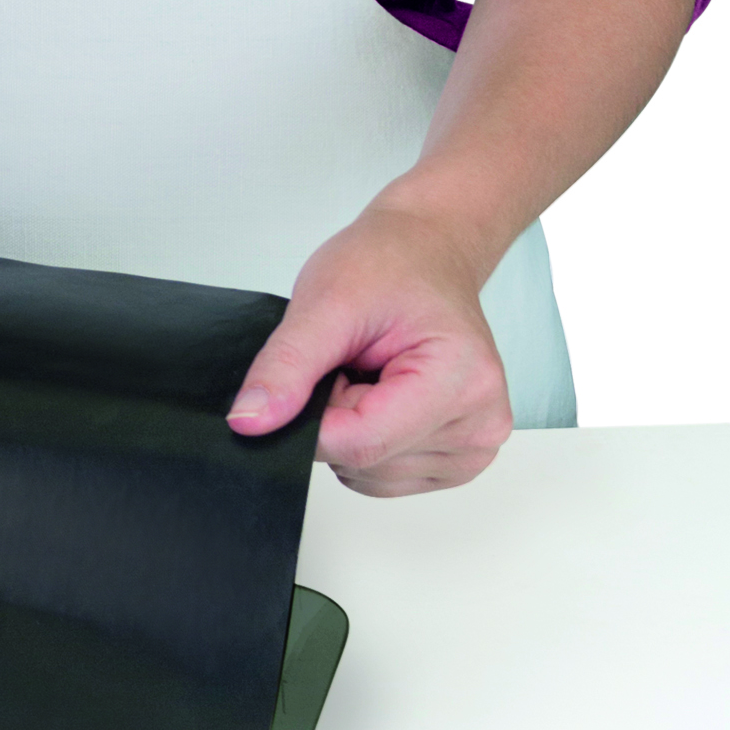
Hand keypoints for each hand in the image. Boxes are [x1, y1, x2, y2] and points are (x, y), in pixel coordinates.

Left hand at [224, 204, 512, 496]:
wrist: (427, 251)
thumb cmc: (391, 264)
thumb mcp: (326, 303)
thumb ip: (286, 367)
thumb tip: (249, 421)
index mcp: (462, 381)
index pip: (361, 444)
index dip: (312, 421)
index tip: (313, 377)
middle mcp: (480, 423)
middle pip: (365, 462)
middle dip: (334, 418)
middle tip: (350, 361)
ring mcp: (473, 447)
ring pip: (369, 476)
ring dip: (348, 430)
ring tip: (368, 373)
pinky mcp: (457, 459)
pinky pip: (382, 477)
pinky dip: (365, 442)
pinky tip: (379, 395)